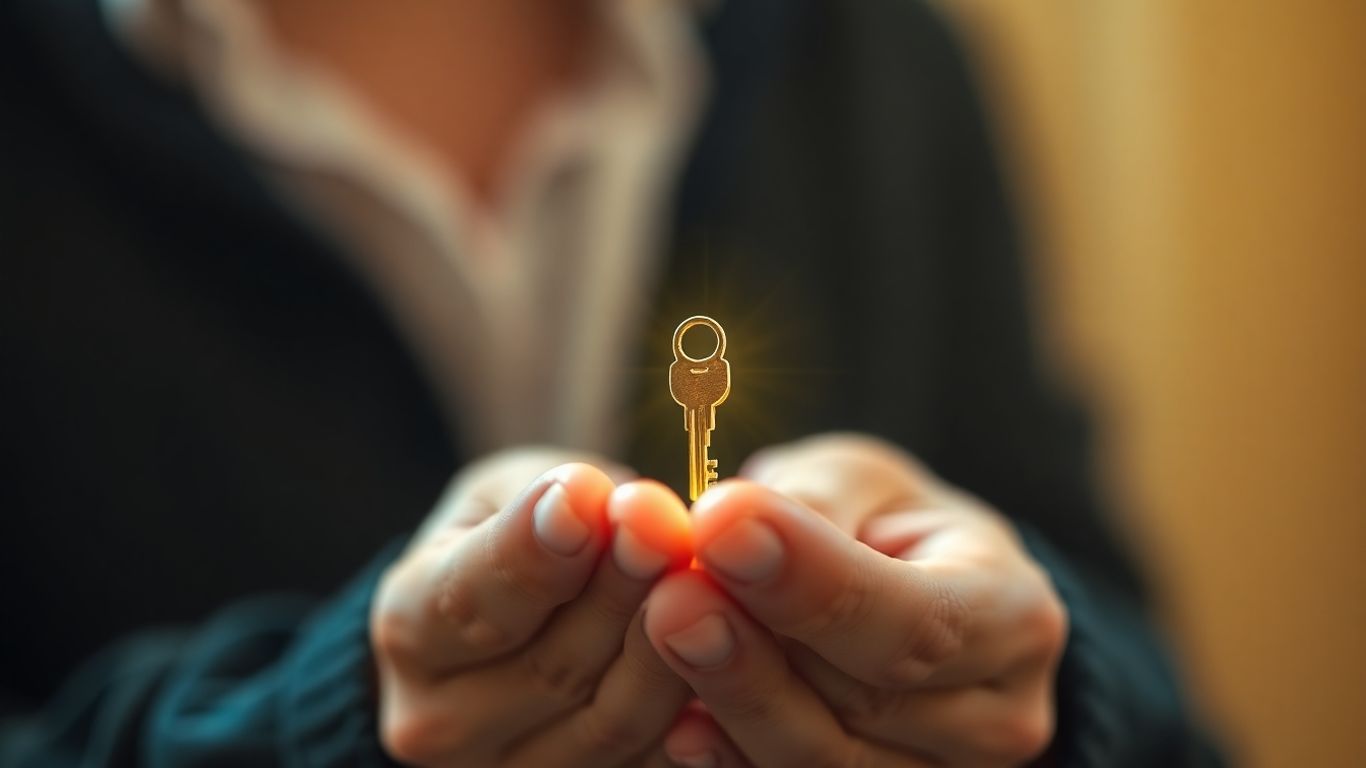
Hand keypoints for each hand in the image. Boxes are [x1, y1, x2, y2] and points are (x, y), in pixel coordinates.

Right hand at [371, 448, 694, 766]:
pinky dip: (701, 710)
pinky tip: (729, 647)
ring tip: (707, 576)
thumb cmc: (517, 537)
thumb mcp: (512, 494)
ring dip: (674, 647)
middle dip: (624, 591)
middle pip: (553, 668)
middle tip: (672, 525)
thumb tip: (591, 499)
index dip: (536, 553)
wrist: (516, 625)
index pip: (471, 600)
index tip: (589, 500)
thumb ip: (549, 501)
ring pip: (614, 722)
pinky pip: (658, 762)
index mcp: (410, 629)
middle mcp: (443, 724)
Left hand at [644, 434, 1067, 766]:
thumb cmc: (880, 524)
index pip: (917, 622)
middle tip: (670, 591)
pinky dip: (727, 760)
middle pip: (866, 703)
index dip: (814, 584)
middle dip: (755, 647)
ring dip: (732, 699)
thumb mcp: (859, 482)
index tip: (720, 528)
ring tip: (665, 629)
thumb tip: (728, 526)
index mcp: (1013, 617)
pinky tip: (679, 723)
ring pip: (823, 761)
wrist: (903, 595)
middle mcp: (996, 717)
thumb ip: (809, 507)